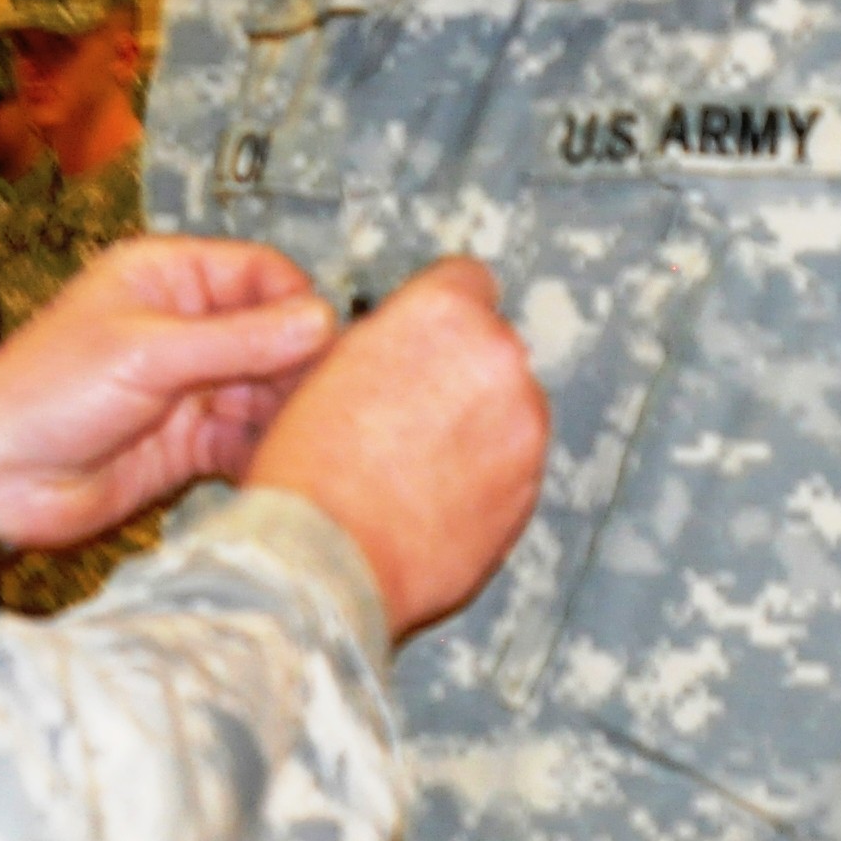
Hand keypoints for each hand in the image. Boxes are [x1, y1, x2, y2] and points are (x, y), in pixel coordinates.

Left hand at [0, 236, 338, 557]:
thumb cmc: (45, 394)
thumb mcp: (147, 355)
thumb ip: (238, 340)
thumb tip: (324, 319)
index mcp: (165, 277)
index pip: (260, 273)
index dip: (297, 304)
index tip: (327, 344)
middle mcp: (182, 326)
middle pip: (271, 335)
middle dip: (298, 367)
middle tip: (328, 403)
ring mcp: (187, 387)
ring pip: (264, 392)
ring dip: (285, 415)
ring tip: (309, 441)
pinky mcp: (187, 444)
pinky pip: (244, 441)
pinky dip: (262, 453)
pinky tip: (279, 468)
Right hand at [245, 258, 547, 640]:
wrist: (324, 562)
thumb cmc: (311, 472)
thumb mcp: (324, 370)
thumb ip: (382, 344)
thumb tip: (396, 348)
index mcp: (442, 314)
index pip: (465, 279)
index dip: (438, 311)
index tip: (427, 334)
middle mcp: (497, 361)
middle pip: (490, 347)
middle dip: (458, 374)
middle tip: (408, 410)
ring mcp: (523, 429)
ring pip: (508, 409)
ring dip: (477, 427)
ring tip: (415, 463)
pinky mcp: (530, 490)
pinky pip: (513, 468)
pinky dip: (485, 478)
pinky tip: (433, 497)